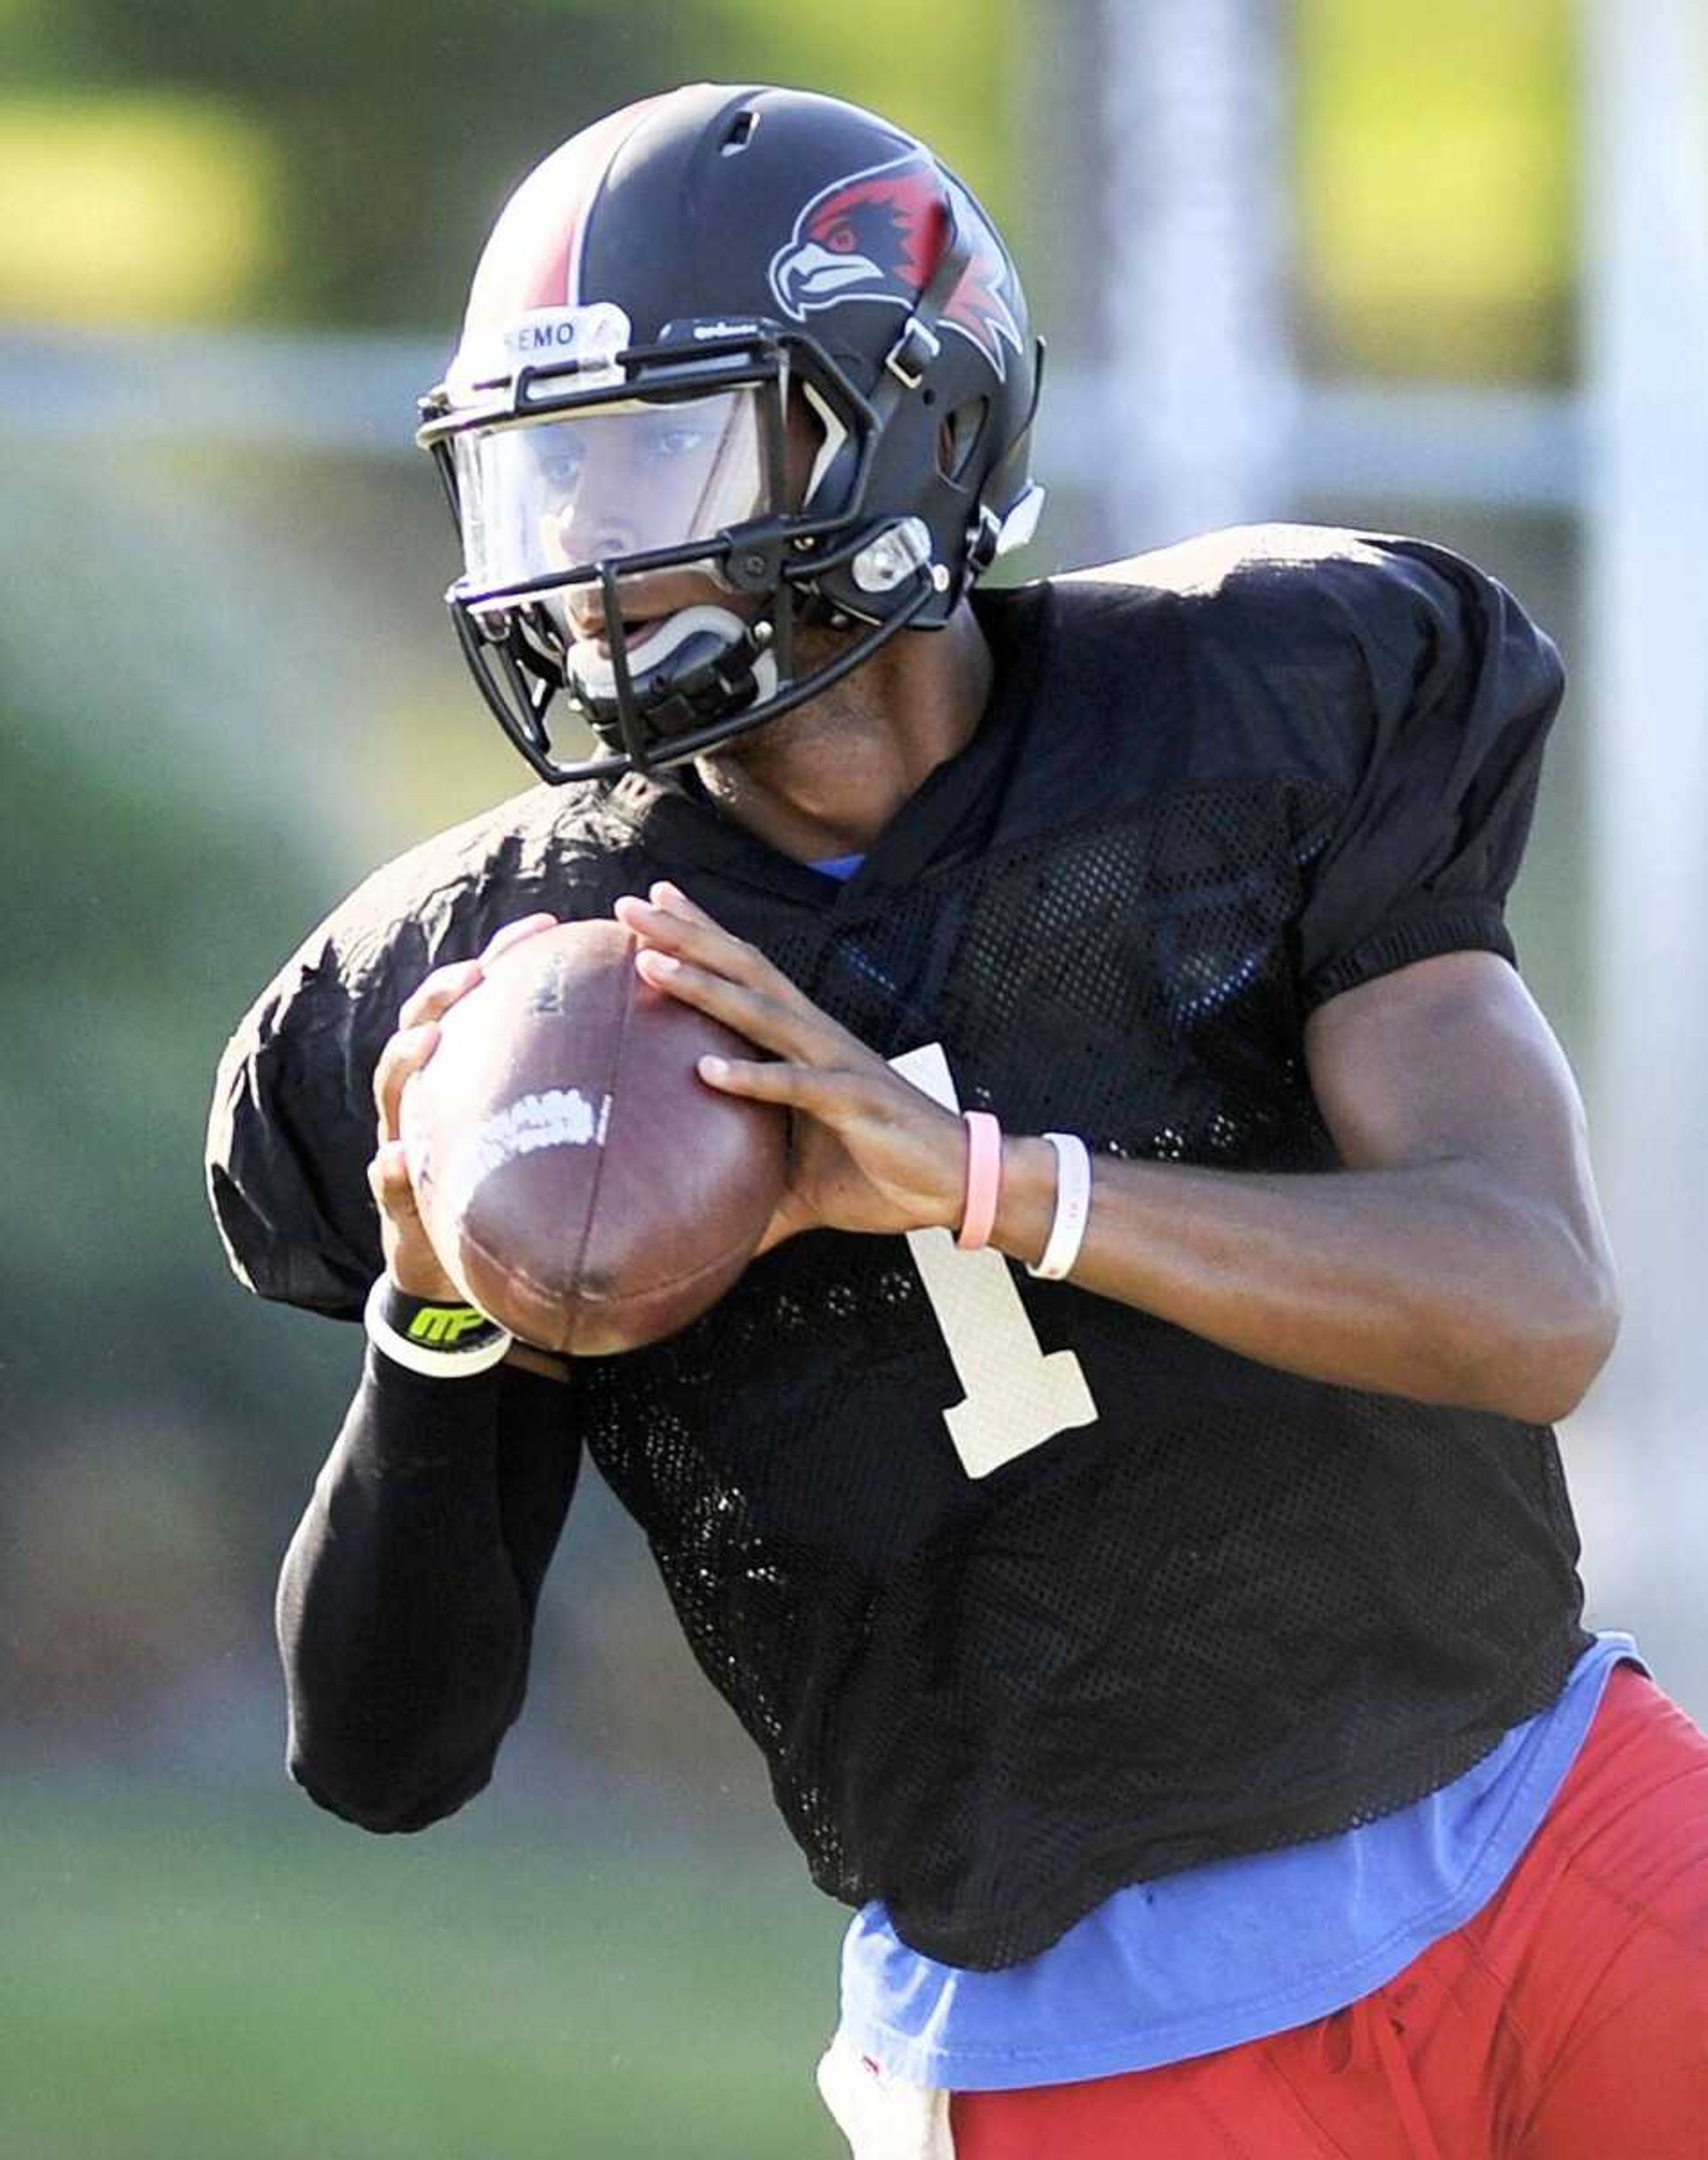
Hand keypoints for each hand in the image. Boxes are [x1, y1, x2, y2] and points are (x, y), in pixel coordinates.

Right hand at [367, 913, 558, 1295]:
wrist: (461, 1267)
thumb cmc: (519, 1193)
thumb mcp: (553, 1138)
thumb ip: (590, 1100)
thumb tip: (675, 1059)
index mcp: (469, 1070)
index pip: (485, 998)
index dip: (507, 955)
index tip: (546, 924)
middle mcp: (428, 1094)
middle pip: (423, 1023)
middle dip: (444, 991)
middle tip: (477, 973)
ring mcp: (405, 1137)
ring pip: (394, 1087)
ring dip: (406, 1058)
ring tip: (430, 1039)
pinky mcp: (396, 1195)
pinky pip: (387, 1179)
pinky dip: (390, 1167)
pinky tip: (397, 1159)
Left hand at [612, 883, 967, 1251]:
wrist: (955, 1184)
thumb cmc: (877, 1170)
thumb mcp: (793, 1185)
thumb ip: (745, 1197)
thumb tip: (696, 1239)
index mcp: (801, 1041)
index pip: (744, 973)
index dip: (701, 933)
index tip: (649, 900)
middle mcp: (816, 1037)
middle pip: (744, 972)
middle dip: (687, 936)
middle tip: (627, 906)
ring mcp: (836, 1065)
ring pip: (762, 1013)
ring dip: (705, 986)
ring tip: (651, 964)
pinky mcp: (855, 1102)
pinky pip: (797, 1086)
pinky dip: (753, 1078)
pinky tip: (705, 1070)